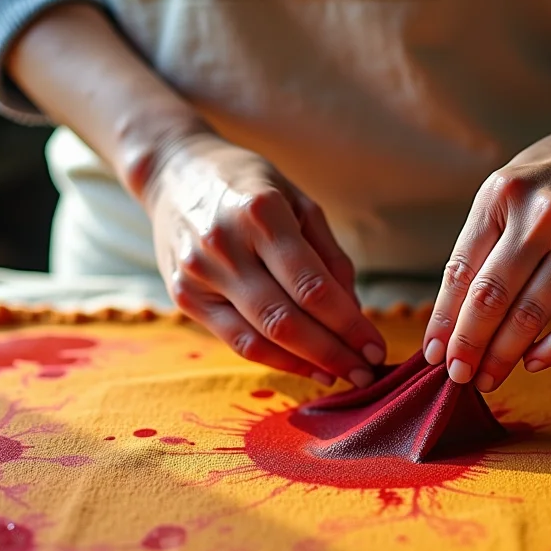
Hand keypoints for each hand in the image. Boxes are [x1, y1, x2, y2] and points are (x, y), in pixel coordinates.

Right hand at [146, 132, 384, 386]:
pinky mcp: (184, 297)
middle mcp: (224, 247)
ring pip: (259, 339)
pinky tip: (305, 366)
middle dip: (333, 353)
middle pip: (285, 320)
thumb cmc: (249, 185)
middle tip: (367, 373)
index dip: (348, 325)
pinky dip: (275, 359)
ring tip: (340, 376)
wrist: (174, 174)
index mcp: (260, 214)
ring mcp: (198, 276)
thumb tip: (353, 314)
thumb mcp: (298, 201)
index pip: (311, 286)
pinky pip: (236, 341)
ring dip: (306, 365)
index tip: (376, 347)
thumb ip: (329, 257)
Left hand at [422, 113, 550, 390]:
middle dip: (469, 345)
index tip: (433, 354)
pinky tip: (533, 362)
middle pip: (492, 298)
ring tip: (486, 378)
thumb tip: (451, 319)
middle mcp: (544, 216)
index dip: (444, 319)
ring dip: (504, 355)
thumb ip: (481, 245)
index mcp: (503, 196)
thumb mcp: (507, 191)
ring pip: (532, 315)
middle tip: (456, 377)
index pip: (461, 272)